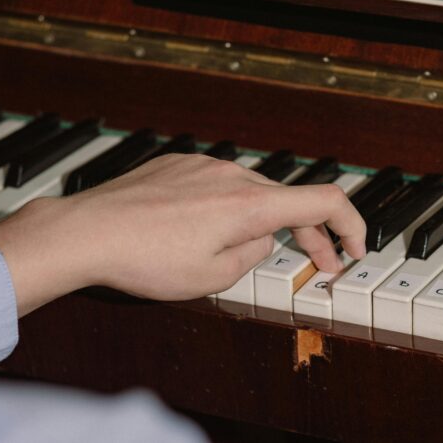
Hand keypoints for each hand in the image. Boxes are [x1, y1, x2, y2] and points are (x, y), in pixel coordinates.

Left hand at [0, 153, 366, 315]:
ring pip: (249, 192)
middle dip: (308, 233)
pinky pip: (216, 185)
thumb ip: (251, 256)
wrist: (87, 232)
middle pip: (287, 199)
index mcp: (250, 204)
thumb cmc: (144, 259)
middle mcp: (232, 175)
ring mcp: (203, 165)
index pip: (324, 201)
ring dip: (261, 220)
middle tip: (320, 261)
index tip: (355, 247)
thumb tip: (259, 241)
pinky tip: (202, 231)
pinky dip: (225, 207)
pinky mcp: (178, 164)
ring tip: (243, 252)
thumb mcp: (212, 278)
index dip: (351, 225)